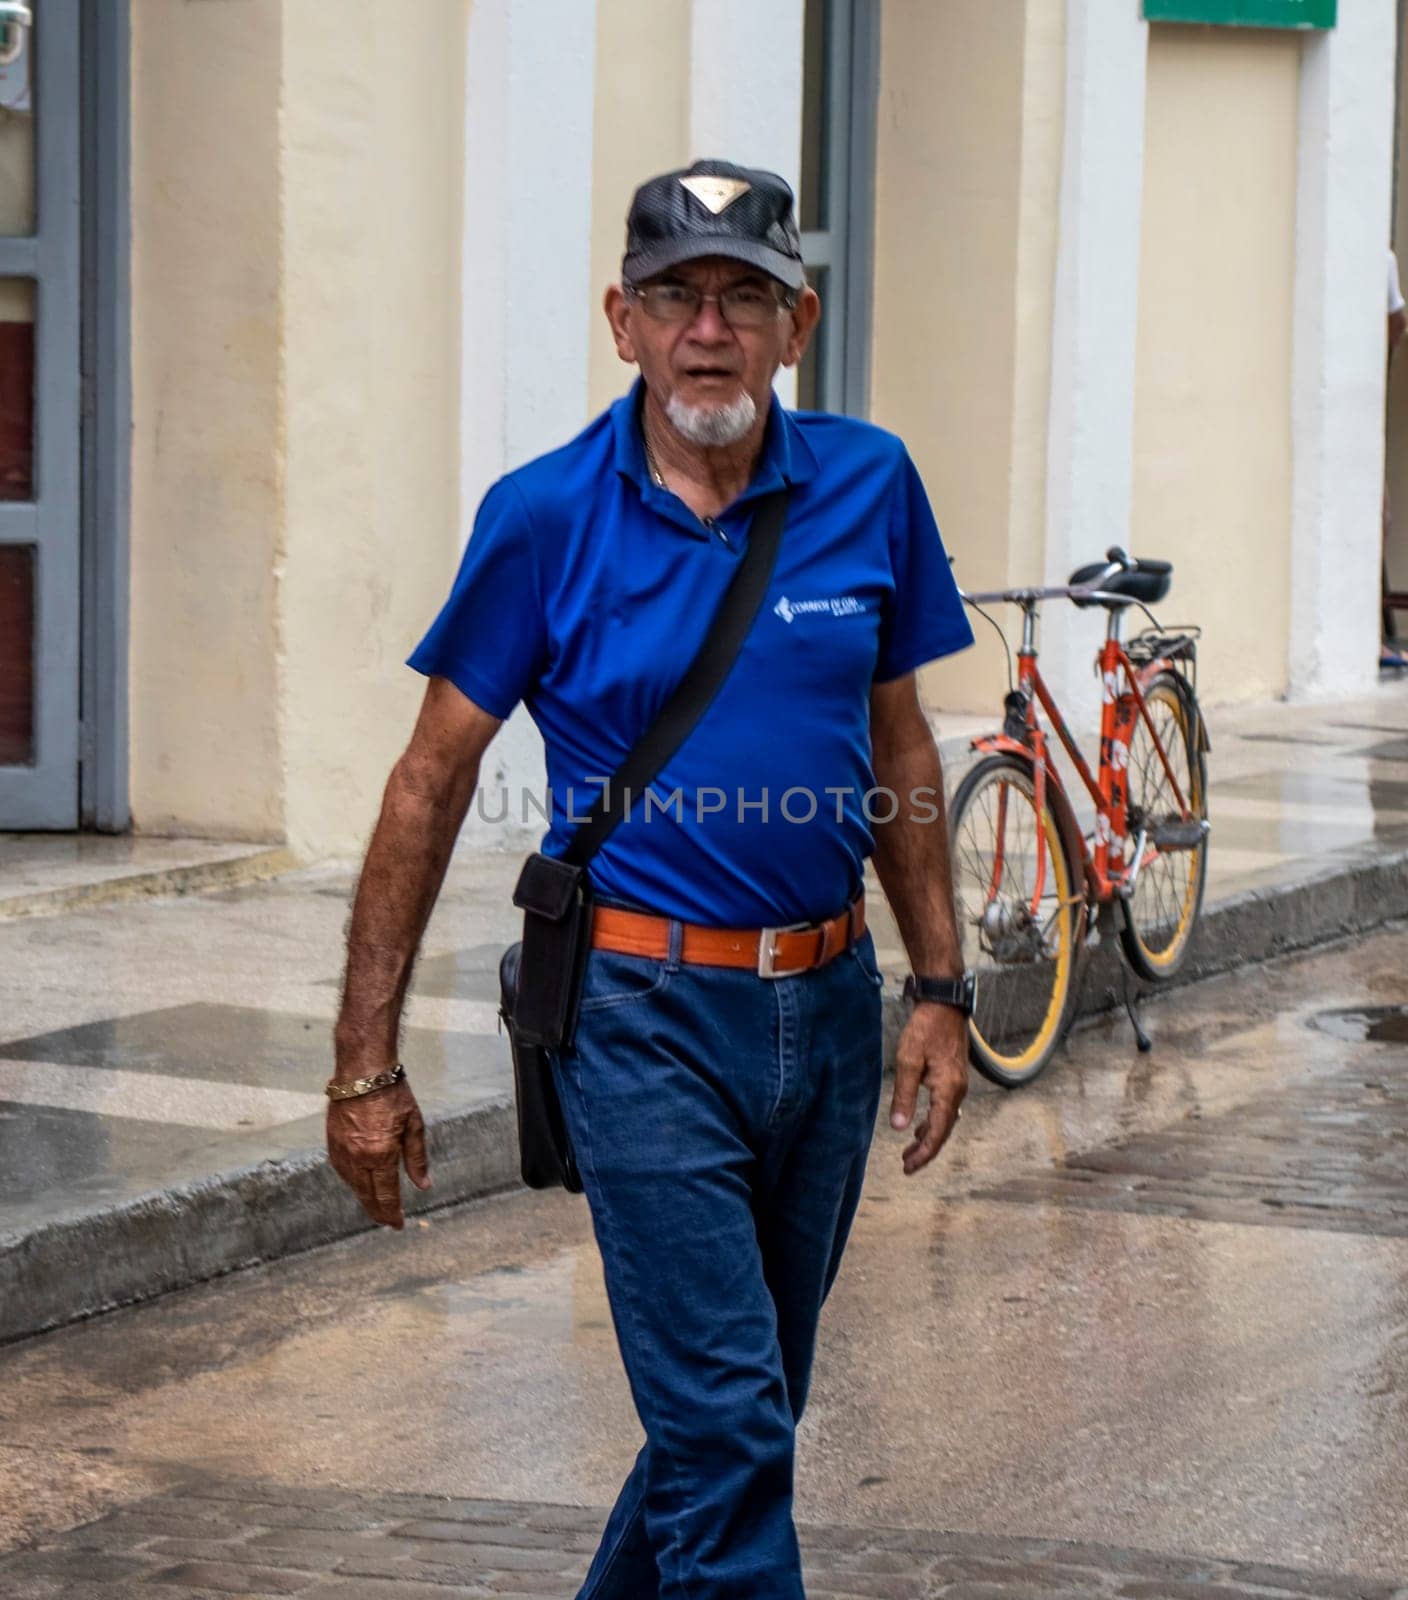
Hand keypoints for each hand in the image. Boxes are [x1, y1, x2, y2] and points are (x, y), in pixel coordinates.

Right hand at [326, 1077, 430, 1228]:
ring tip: (376, 1206)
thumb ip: (417, 1159)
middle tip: (388, 1222)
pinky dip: (352, 1182)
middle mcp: (358, 1158)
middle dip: (378, 1212)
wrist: (362, 1072)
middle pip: (367, 1196)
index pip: (386, 1195)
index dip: (392, 1214)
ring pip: (353, 1186)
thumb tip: (424, 1186)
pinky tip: (361, 1184)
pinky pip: (342, 1171)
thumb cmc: (393, 1095)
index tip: (398, 1225)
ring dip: (365, 1198)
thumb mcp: (414, 1125)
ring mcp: (342, 1151)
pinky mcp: (332, 1142)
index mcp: (381, 1155)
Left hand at [889, 1002, 968, 1174]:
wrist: (943, 1004)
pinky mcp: (954, 1077)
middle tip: (907, 1164)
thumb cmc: (925, 1029)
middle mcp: (958, 1091)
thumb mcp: (909, 1062)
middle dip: (926, 1150)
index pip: (937, 1132)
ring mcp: (958, 1084)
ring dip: (929, 1136)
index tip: (908, 1167)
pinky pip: (946, 1108)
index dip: (923, 1153)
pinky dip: (934, 1121)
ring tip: (911, 1149)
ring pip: (946, 1120)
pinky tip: (921, 1123)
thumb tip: (899, 1128)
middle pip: (944, 1130)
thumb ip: (904, 1096)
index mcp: (948, 1090)